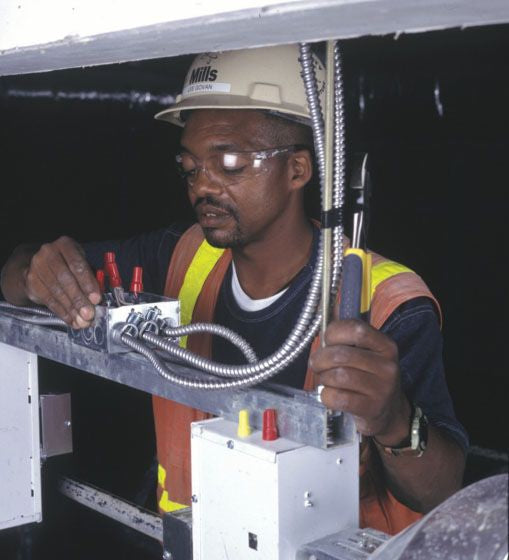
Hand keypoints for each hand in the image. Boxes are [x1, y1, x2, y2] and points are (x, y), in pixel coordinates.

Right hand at [24, 236, 100, 328]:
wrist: (40, 266)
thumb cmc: (68, 265)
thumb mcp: (81, 264)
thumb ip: (91, 277)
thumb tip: (99, 299)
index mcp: (65, 245)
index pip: (77, 265)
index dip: (88, 283)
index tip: (96, 299)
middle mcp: (48, 253)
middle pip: (65, 279)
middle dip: (79, 299)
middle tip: (89, 314)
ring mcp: (36, 267)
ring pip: (56, 292)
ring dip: (71, 309)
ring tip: (82, 321)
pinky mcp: (31, 282)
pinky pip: (48, 300)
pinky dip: (62, 312)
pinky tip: (71, 319)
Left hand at [309, 318, 410, 444]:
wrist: (388, 411)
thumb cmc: (368, 377)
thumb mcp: (367, 354)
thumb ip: (346, 341)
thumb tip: (321, 336)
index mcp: (385, 345)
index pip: (356, 329)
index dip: (333, 333)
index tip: (326, 341)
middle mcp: (386, 365)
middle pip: (341, 355)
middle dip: (320, 359)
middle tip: (317, 365)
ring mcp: (381, 388)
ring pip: (338, 376)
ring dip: (323, 378)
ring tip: (324, 380)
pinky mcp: (372, 408)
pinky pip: (338, 398)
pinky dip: (326, 396)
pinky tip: (329, 395)